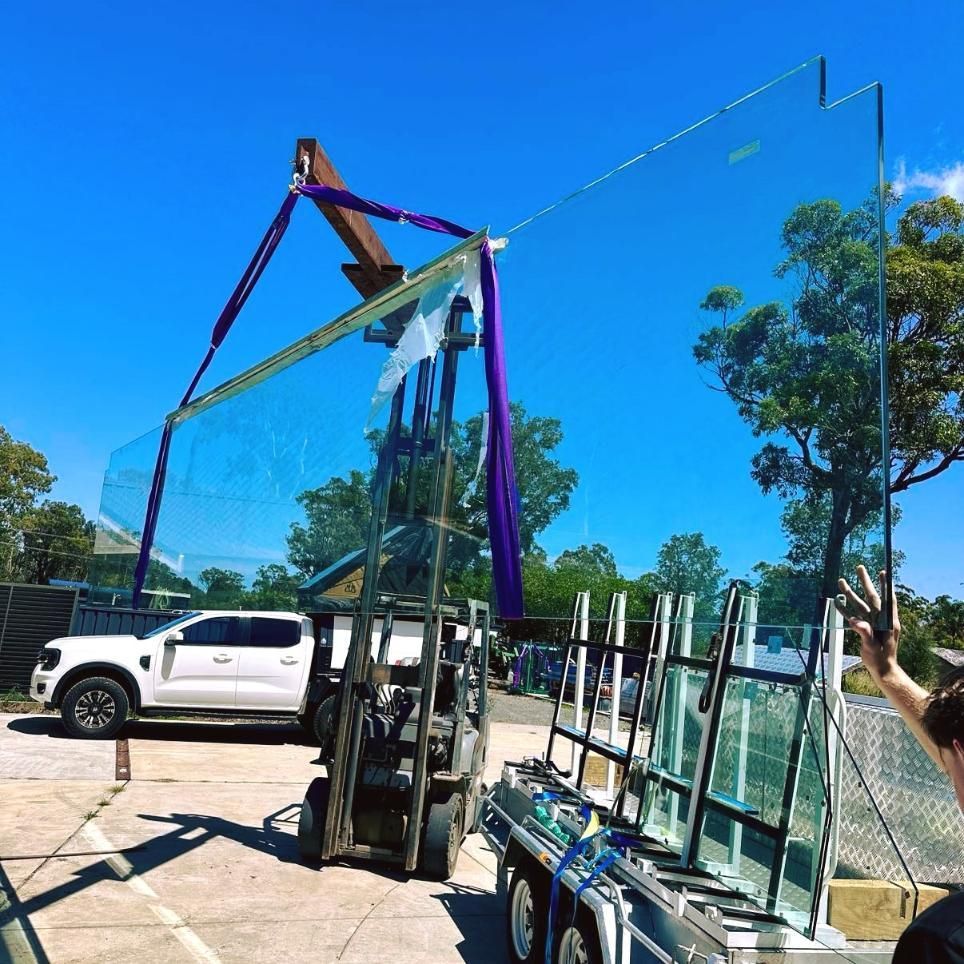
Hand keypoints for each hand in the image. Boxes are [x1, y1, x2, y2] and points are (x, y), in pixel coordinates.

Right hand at [835, 565, 900, 679]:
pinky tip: (837, 601)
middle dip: (865, 582)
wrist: (882, 671)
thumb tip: (855, 621)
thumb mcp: (872, 647)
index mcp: (888, 622)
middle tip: (859, 567)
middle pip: (872, 597)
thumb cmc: (880, 660)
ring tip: (841, 581)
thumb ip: (865, 634)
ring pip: (860, 605)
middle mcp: (880, 620)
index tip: (882, 571)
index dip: (885, 585)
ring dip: (850, 593)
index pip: (887, 599)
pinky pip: (854, 616)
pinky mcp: (865, 629)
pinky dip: (846, 609)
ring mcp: (872, 624)